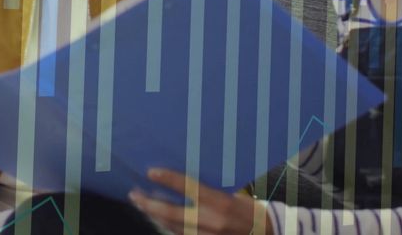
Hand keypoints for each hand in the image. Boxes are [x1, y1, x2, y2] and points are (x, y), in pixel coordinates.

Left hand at [129, 168, 267, 234]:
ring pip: (173, 227)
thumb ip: (209, 191)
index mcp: (221, 202)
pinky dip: (168, 227)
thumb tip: (183, 181)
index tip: (150, 172)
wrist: (266, 233)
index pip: (190, 188)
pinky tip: (158, 220)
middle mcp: (212, 221)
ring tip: (142, 205)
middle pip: (173, 214)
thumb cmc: (249, 210)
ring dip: (155, 217)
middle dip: (150, 205)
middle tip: (135, 195)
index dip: (168, 180)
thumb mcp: (233, 195)